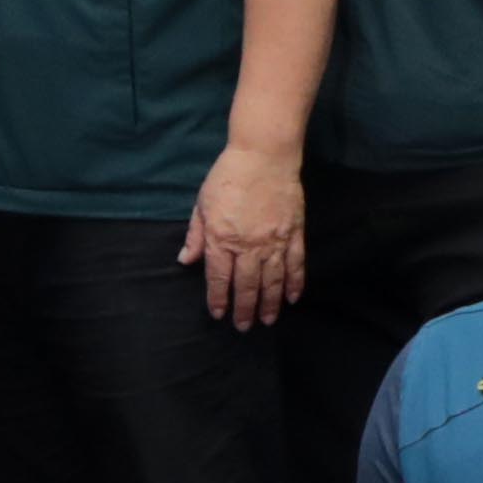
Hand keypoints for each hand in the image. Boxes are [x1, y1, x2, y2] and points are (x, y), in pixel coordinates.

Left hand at [186, 138, 307, 328]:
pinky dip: (295, 283)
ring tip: (267, 320)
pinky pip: (296, 264)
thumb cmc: (228, 177)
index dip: (218, 299)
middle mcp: (249, 245)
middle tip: (244, 326)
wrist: (264, 155)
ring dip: (270, 303)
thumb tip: (186, 261)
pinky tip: (292, 298)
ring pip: (273, 281)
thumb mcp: (202, 204)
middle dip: (245, 309)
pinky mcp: (294, 233)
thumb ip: (196, 235)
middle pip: (247, 285)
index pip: (219, 278)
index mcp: (222, 238)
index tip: (218, 314)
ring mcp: (275, 241)